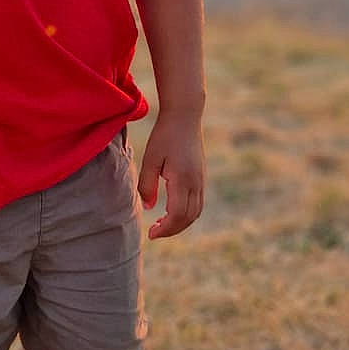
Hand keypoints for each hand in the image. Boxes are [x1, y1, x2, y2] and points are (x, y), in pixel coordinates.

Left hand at [136, 112, 204, 239]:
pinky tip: (171, 210)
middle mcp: (196, 182)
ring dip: (181, 223)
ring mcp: (201, 179)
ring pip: (196, 211)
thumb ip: (147, 185)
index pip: (177, 215)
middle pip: (189, 217)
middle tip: (154, 232)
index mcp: (183, 179)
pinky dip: (187, 213)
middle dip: (172, 230)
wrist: (185, 115)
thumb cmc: (164, 135)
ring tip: (162, 224)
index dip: (165, 229)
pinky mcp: (201, 175)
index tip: (151, 233)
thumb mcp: (150, 159)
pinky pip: (198, 202)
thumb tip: (148, 207)